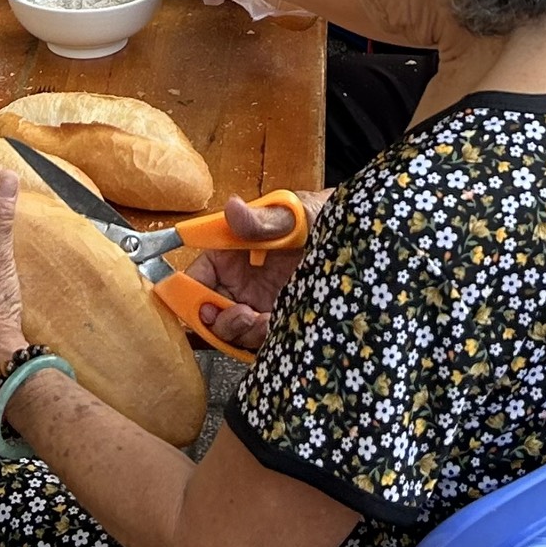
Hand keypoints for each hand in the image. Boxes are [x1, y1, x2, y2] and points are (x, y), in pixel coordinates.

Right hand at [185, 192, 328, 352]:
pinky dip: (260, 338)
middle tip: (234, 315)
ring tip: (259, 319)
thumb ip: (263, 219)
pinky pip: (257, 339)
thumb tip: (232, 208)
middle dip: (216, 320)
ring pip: (231, 330)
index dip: (191, 291)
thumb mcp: (293, 215)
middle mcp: (239, 280)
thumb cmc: (318, 217)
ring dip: (239, 330)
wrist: (354, 239)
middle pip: (208, 309)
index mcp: (231, 251)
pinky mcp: (276, 319)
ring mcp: (256, 302)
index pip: (198, 274)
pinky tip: (273, 324)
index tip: (201, 304)